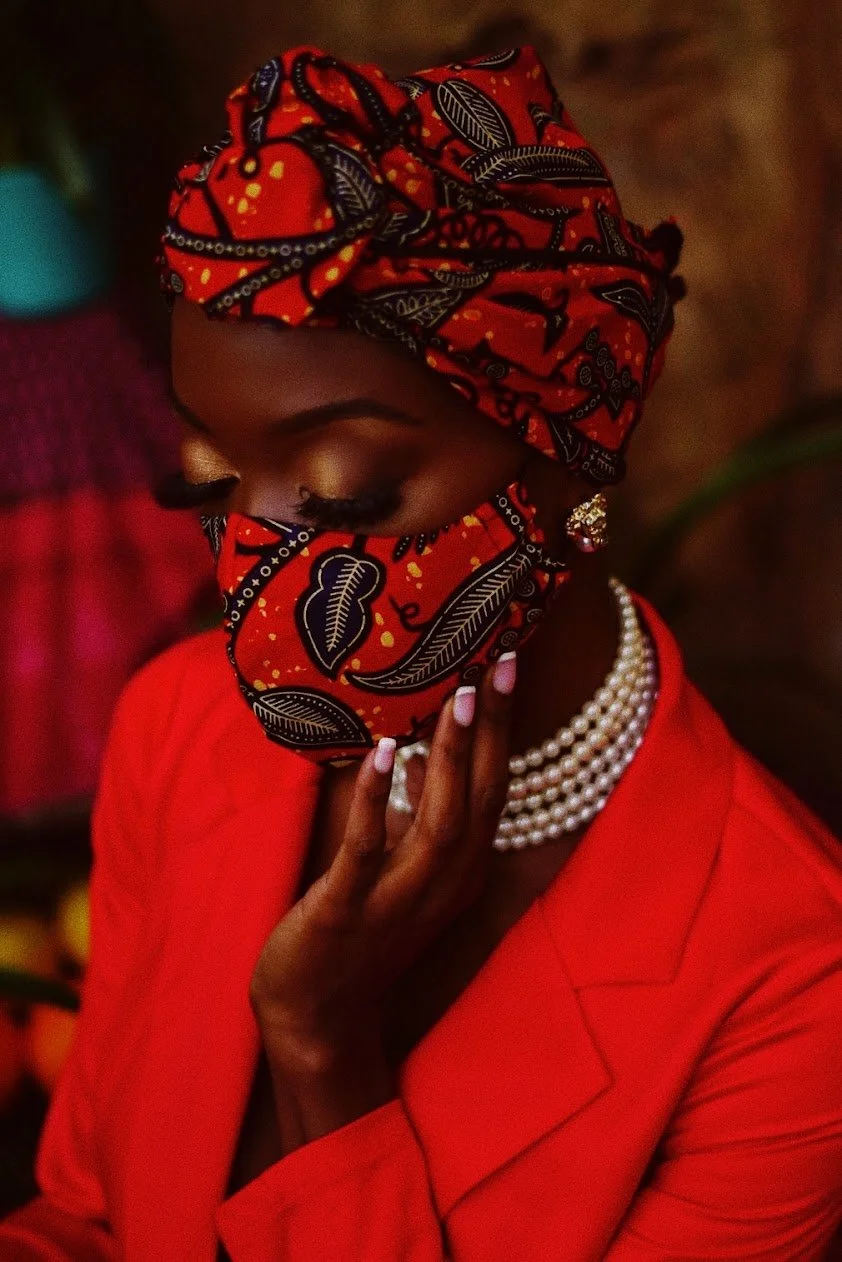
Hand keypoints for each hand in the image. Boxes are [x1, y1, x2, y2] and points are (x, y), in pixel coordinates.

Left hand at [249, 653, 516, 1072]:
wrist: (319, 1021)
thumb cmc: (361, 935)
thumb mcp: (401, 870)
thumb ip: (414, 815)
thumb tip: (411, 749)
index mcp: (458, 868)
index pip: (493, 786)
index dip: (501, 726)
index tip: (506, 663)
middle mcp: (443, 881)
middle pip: (479, 795)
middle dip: (489, 727)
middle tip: (496, 660)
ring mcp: (398, 899)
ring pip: (439, 820)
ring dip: (448, 757)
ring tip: (455, 696)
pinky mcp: (346, 911)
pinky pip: (366, 850)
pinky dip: (375, 800)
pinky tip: (378, 754)